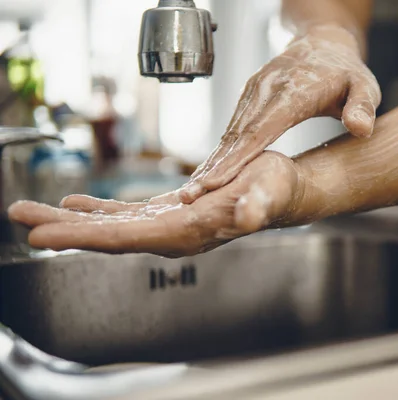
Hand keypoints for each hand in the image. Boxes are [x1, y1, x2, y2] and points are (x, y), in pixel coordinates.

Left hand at [7, 152, 303, 257]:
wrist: (280, 192)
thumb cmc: (275, 189)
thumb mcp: (269, 189)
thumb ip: (256, 205)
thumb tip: (246, 216)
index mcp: (187, 230)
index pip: (125, 237)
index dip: (82, 235)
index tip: (43, 234)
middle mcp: (170, 233)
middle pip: (106, 235)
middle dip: (61, 229)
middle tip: (19, 218)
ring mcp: (166, 226)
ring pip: (109, 227)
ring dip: (69, 221)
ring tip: (31, 212)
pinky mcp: (167, 214)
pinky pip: (124, 215)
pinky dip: (96, 210)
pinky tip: (76, 203)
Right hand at [176, 24, 380, 203]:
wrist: (323, 43)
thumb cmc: (345, 72)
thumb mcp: (365, 86)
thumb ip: (363, 106)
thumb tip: (360, 128)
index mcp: (294, 91)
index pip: (261, 129)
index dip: (238, 158)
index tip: (217, 181)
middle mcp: (267, 91)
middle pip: (237, 135)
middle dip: (215, 167)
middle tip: (192, 196)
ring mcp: (254, 93)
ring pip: (230, 133)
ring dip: (212, 162)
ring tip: (192, 192)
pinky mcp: (249, 98)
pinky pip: (232, 129)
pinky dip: (219, 153)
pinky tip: (208, 174)